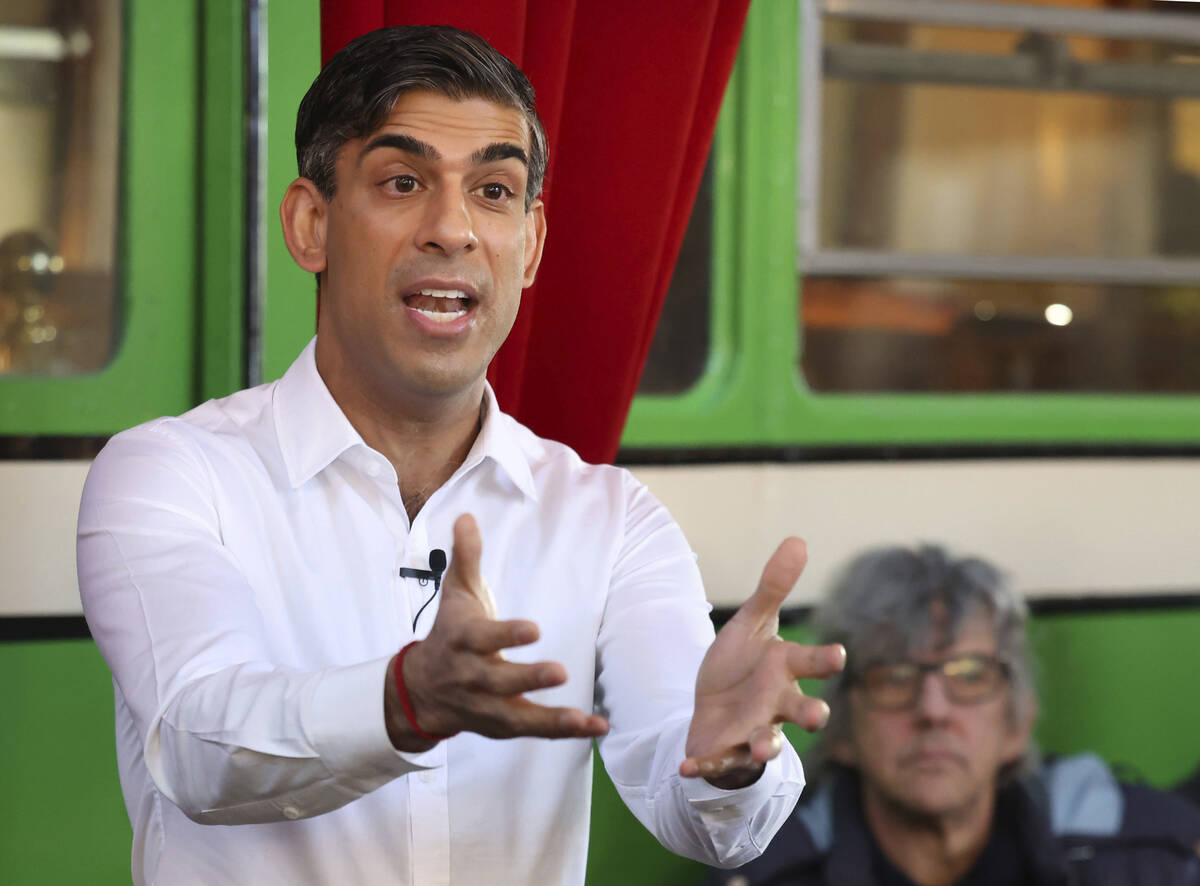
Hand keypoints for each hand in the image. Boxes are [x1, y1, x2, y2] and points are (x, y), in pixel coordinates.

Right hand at [384, 513, 608, 750]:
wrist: (419, 690)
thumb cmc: (449, 633)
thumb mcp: (455, 593)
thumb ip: (466, 557)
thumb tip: (467, 517)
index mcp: (463, 641)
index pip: (482, 638)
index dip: (506, 634)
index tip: (534, 629)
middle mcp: (472, 677)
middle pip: (499, 681)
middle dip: (528, 679)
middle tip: (560, 672)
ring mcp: (485, 706)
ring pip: (517, 716)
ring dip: (551, 719)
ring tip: (584, 719)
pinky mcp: (501, 726)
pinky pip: (533, 731)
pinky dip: (563, 731)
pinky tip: (597, 726)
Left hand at [680, 537, 844, 786]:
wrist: (714, 707)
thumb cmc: (743, 664)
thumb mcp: (752, 624)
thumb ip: (772, 588)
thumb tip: (798, 539)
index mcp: (785, 669)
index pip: (810, 662)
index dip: (823, 659)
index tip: (836, 653)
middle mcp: (776, 704)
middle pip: (801, 710)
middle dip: (811, 714)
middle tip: (818, 715)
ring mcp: (754, 731)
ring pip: (767, 742)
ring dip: (766, 746)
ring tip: (762, 749)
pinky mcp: (726, 752)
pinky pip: (718, 762)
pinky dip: (704, 767)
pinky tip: (686, 768)